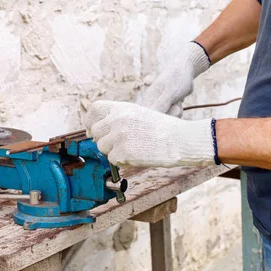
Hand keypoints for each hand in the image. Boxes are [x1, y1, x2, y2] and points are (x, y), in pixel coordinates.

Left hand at [84, 101, 213, 167]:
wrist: (179, 140)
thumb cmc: (162, 129)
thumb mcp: (138, 114)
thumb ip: (118, 117)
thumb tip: (96, 129)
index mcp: (122, 108)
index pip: (94, 109)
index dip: (90, 121)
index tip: (91, 130)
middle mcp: (117, 120)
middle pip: (95, 132)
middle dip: (103, 140)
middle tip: (118, 144)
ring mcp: (119, 136)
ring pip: (102, 148)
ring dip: (114, 151)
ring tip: (133, 148)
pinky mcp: (122, 152)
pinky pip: (113, 160)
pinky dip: (123, 162)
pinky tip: (138, 156)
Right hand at [140, 42, 209, 116]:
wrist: (186, 68)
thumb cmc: (176, 78)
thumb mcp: (169, 93)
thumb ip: (161, 106)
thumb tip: (151, 119)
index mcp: (148, 101)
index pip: (146, 119)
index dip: (153, 123)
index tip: (164, 118)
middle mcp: (152, 105)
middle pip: (158, 122)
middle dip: (169, 117)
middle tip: (174, 105)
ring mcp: (160, 106)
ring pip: (167, 120)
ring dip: (175, 113)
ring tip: (177, 101)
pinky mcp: (168, 107)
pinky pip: (172, 116)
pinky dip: (178, 111)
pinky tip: (179, 102)